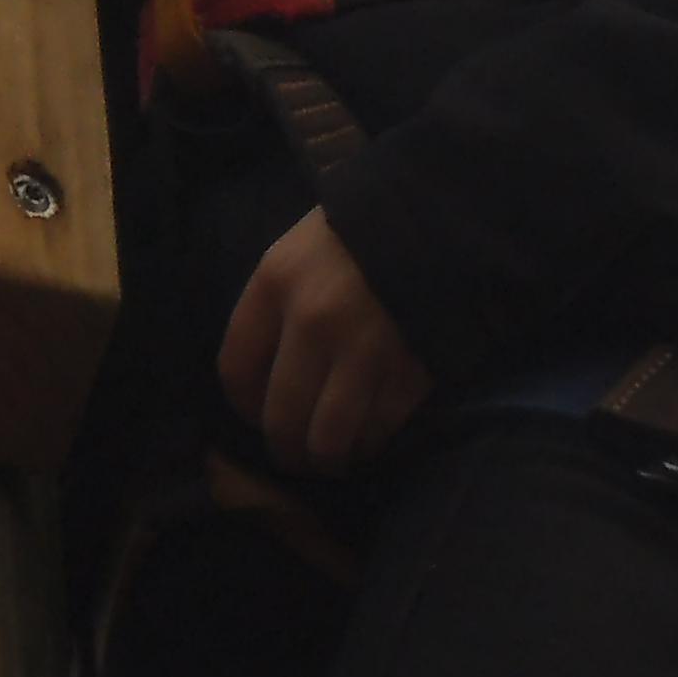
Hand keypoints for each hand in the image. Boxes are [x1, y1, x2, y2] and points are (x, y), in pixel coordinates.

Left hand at [216, 209, 430, 475]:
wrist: (442, 218)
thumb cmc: (362, 229)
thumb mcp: (299, 250)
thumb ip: (274, 306)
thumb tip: (264, 374)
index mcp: (276, 283)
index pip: (235, 370)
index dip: (243, 405)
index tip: (257, 413)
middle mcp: (312, 321)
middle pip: (280, 417)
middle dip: (284, 448)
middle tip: (294, 454)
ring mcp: (364, 351)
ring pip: (328, 439)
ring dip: (326, 459)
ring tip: (331, 458)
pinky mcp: (410, 371)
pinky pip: (377, 431)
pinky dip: (370, 444)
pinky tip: (369, 438)